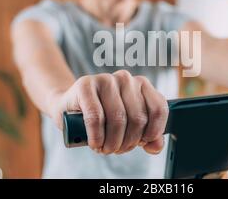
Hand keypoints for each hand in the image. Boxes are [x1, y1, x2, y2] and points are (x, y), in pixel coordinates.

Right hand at [49, 70, 168, 154]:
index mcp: (142, 85)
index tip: (142, 142)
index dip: (153, 131)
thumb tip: (155, 146)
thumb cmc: (102, 117)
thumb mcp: (128, 126)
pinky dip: (97, 136)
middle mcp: (126, 78)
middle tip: (117, 149)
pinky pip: (96, 117)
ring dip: (111, 143)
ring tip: (105, 148)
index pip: (158, 109)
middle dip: (128, 142)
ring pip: (118, 119)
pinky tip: (95, 143)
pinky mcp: (85, 85)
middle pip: (138, 118)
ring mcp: (106, 79)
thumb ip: (146, 136)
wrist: (69, 107)